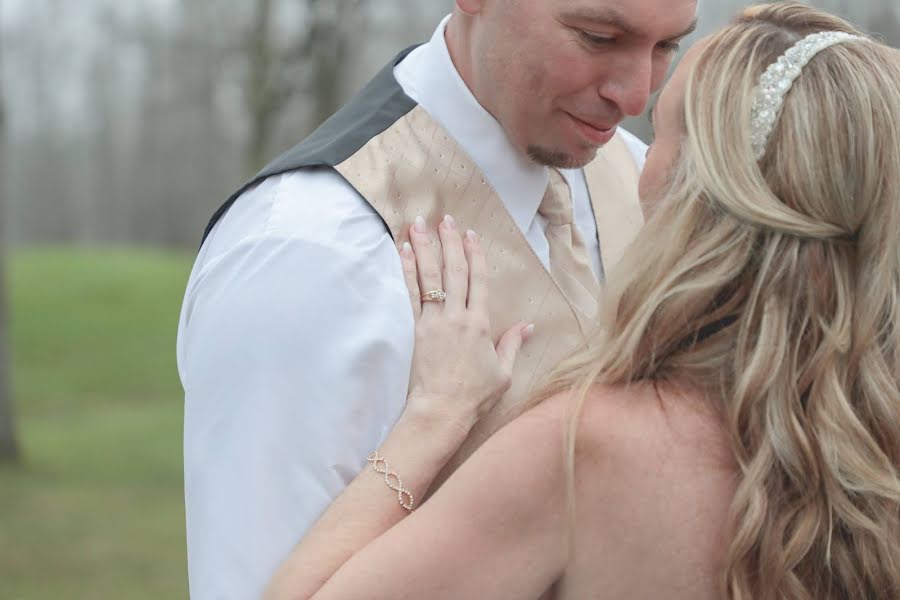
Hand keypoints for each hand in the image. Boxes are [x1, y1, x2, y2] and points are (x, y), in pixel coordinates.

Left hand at [400, 215, 532, 436]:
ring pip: (430, 276)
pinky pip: (411, 294)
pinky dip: (407, 271)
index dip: (475, 254)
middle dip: (449, 242)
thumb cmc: (474, 396)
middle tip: (445, 218)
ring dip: (424, 248)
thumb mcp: (503, 373)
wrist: (441, 410)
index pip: (479, 280)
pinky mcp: (417, 329)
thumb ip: (513, 345)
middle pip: (454, 271)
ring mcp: (435, 321)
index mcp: (481, 324)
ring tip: (418, 224)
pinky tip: (403, 252)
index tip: (470, 234)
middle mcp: (457, 316)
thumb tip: (528, 326)